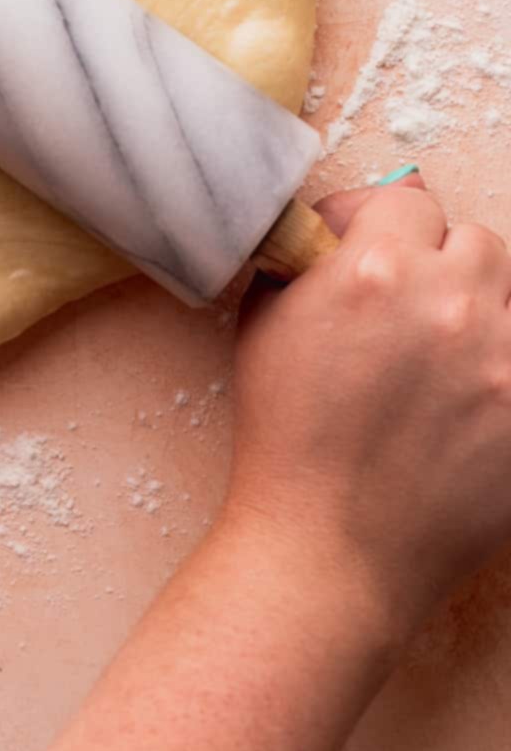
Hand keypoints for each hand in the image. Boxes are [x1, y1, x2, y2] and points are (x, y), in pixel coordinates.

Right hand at [228, 174, 510, 641]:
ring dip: (479, 308)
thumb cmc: (287, 440)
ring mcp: (503, 360)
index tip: (362, 248)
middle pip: (474, 241)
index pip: (406, 202)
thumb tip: (331, 235)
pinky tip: (470, 392)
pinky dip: (500, 365)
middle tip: (407, 304)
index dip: (376, 224)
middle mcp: (449, 304)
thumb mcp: (264, 325)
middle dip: (438, 262)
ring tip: (444, 348)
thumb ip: (303, 263)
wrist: (329, 547)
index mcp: (376, 271)